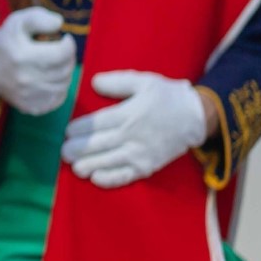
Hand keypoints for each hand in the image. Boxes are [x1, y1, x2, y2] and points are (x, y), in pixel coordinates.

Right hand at [0, 7, 75, 115]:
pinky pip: (59, 98)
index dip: (69, 44)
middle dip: (68, 58)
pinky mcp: (33, 108)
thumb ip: (38, 17)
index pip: (62, 52)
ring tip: (54, 63)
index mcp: (21, 56)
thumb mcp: (18, 21)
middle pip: (65, 69)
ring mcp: (29, 96)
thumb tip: (59, 23)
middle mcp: (25, 79)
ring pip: (64, 84)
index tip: (64, 39)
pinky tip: (49, 77)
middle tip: (61, 51)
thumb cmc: (8, 42)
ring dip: (64, 72)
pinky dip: (59, 87)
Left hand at [61, 71, 207, 188]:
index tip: (67, 131)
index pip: (97, 123)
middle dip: (79, 149)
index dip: (80, 129)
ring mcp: (140, 153)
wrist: (196, 117)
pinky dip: (111, 178)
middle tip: (63, 152)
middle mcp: (131, 135)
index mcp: (127, 114)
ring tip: (74, 167)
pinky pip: (127, 175)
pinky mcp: (148, 166)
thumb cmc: (166, 96)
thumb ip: (117, 82)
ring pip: (109, 161)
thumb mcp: (143, 81)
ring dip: (89, 165)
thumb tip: (94, 82)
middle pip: (99, 144)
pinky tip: (96, 179)